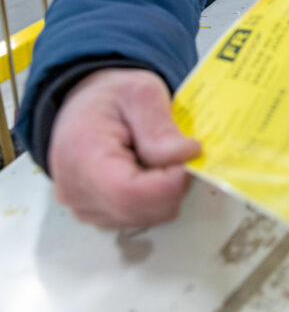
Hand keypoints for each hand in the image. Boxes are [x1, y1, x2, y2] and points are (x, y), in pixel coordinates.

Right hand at [48, 68, 200, 228]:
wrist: (82, 106)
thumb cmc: (109, 98)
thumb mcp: (140, 93)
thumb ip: (161, 127)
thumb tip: (186, 156)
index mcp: (82, 157)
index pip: (129, 193)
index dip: (169, 182)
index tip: (188, 156)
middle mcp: (76, 192)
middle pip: (141, 209)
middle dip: (173, 184)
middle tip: (177, 151)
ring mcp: (84, 209)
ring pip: (145, 217)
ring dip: (164, 192)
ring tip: (157, 157)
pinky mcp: (96, 216)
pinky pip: (139, 218)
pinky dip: (154, 199)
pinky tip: (147, 172)